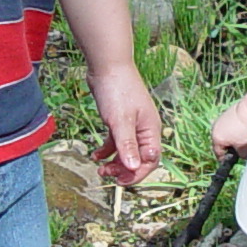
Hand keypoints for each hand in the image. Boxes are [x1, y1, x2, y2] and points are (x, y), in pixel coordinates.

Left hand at [88, 59, 161, 185]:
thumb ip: (127, 145)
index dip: (137, 173)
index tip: (120, 180)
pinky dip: (107, 150)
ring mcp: (132, 125)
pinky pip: (116, 141)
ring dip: (114, 162)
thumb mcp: (121, 121)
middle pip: (138, 158)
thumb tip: (133, 168)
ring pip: (126, 152)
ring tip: (100, 168)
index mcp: (151, 130)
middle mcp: (144, 129)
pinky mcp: (119, 121)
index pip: (150, 160)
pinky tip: (95, 155)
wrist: (107, 66)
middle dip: (124, 169)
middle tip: (106, 174)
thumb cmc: (118, 89)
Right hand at [210, 93, 246, 157]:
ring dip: (230, 138)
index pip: (218, 153)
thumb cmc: (244, 129)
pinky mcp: (225, 114)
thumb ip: (241, 154)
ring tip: (241, 138)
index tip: (231, 161)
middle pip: (220, 143)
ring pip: (223, 134)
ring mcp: (219, 120)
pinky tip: (241, 129)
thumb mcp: (244, 146)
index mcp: (216, 138)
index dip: (225, 159)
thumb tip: (243, 157)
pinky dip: (232, 129)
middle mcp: (214, 129)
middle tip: (238, 150)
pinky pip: (227, 126)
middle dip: (228, 147)